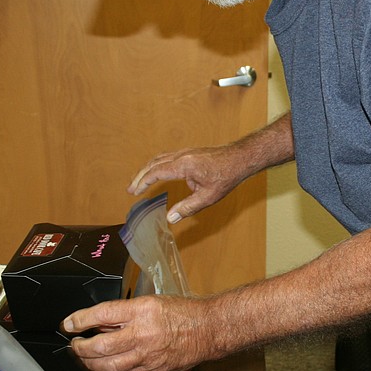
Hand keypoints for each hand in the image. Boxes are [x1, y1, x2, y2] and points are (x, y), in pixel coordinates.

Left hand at [63, 296, 211, 370]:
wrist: (207, 330)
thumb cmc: (182, 312)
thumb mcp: (151, 301)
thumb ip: (124, 312)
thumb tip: (98, 321)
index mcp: (141, 310)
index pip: (101, 315)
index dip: (80, 320)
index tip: (68, 324)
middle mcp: (142, 334)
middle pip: (100, 346)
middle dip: (80, 347)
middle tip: (74, 344)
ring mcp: (146, 356)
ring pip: (107, 366)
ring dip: (89, 363)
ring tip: (83, 357)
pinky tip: (102, 368)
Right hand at [127, 146, 246, 222]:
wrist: (240, 158)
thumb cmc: (226, 176)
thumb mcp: (208, 196)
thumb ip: (188, 207)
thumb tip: (170, 218)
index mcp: (183, 165)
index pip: (156, 172)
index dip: (142, 182)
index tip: (134, 192)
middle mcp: (181, 156)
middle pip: (153, 164)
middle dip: (140, 176)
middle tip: (131, 189)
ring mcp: (185, 152)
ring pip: (159, 158)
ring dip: (148, 170)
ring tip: (140, 182)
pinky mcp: (189, 152)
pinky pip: (167, 157)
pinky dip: (158, 165)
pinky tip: (158, 174)